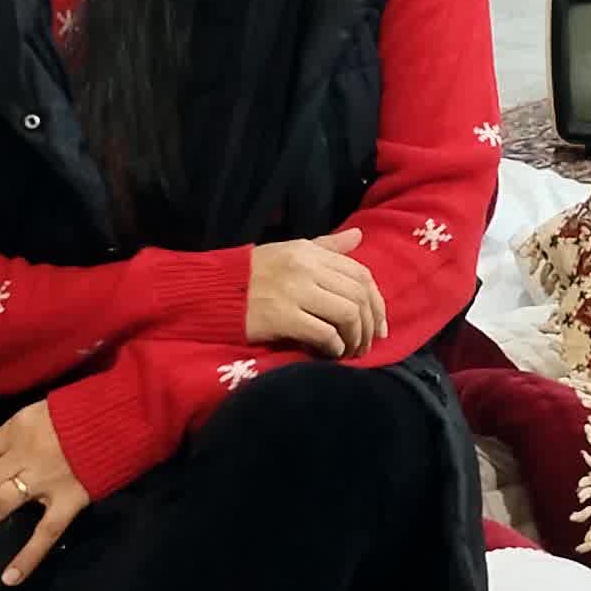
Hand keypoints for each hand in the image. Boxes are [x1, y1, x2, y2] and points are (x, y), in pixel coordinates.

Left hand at [0, 402, 89, 585]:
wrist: (124, 415)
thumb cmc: (80, 413)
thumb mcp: (35, 413)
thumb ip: (5, 433)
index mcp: (14, 431)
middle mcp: (23, 456)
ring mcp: (46, 480)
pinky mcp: (71, 499)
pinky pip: (46, 532)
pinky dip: (27, 556)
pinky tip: (8, 578)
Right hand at [249, 228, 385, 357]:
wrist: (212, 292)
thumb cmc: (253, 274)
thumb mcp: (290, 251)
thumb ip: (327, 247)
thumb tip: (359, 236)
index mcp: (310, 252)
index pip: (360, 273)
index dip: (377, 302)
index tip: (378, 325)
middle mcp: (306, 269)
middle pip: (358, 296)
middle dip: (369, 325)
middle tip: (366, 344)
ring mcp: (294, 293)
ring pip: (347, 315)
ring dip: (355, 339)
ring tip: (350, 352)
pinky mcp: (282, 318)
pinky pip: (324, 333)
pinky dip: (335, 346)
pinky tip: (331, 353)